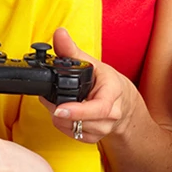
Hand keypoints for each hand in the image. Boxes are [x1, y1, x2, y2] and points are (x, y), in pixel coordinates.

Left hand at [43, 27, 141, 144]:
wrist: (123, 103)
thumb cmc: (108, 83)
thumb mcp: (93, 63)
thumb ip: (72, 50)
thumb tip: (59, 33)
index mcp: (113, 93)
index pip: (99, 108)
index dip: (78, 111)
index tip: (60, 110)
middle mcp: (111, 114)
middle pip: (81, 120)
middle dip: (59, 111)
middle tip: (48, 98)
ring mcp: (103, 128)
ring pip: (73, 129)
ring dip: (59, 117)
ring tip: (56, 103)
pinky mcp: (94, 138)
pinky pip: (72, 134)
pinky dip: (63, 125)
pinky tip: (64, 113)